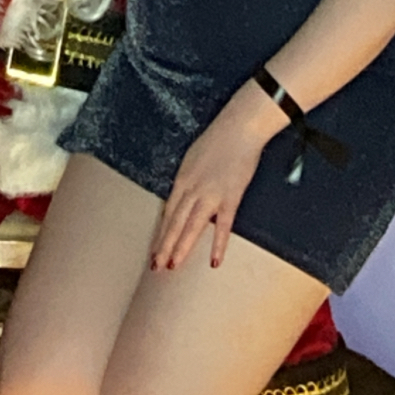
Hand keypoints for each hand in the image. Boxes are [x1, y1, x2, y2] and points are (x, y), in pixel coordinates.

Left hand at [150, 96, 270, 272]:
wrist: (239, 128)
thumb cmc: (218, 139)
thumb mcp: (193, 158)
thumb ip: (188, 179)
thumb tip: (185, 195)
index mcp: (182, 179)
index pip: (168, 212)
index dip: (162, 233)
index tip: (155, 249)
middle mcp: (192, 189)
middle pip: (174, 223)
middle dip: (164, 246)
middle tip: (156, 266)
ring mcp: (210, 195)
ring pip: (191, 226)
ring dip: (181, 247)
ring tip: (173, 266)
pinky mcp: (230, 197)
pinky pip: (223, 226)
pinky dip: (218, 244)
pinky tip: (214, 260)